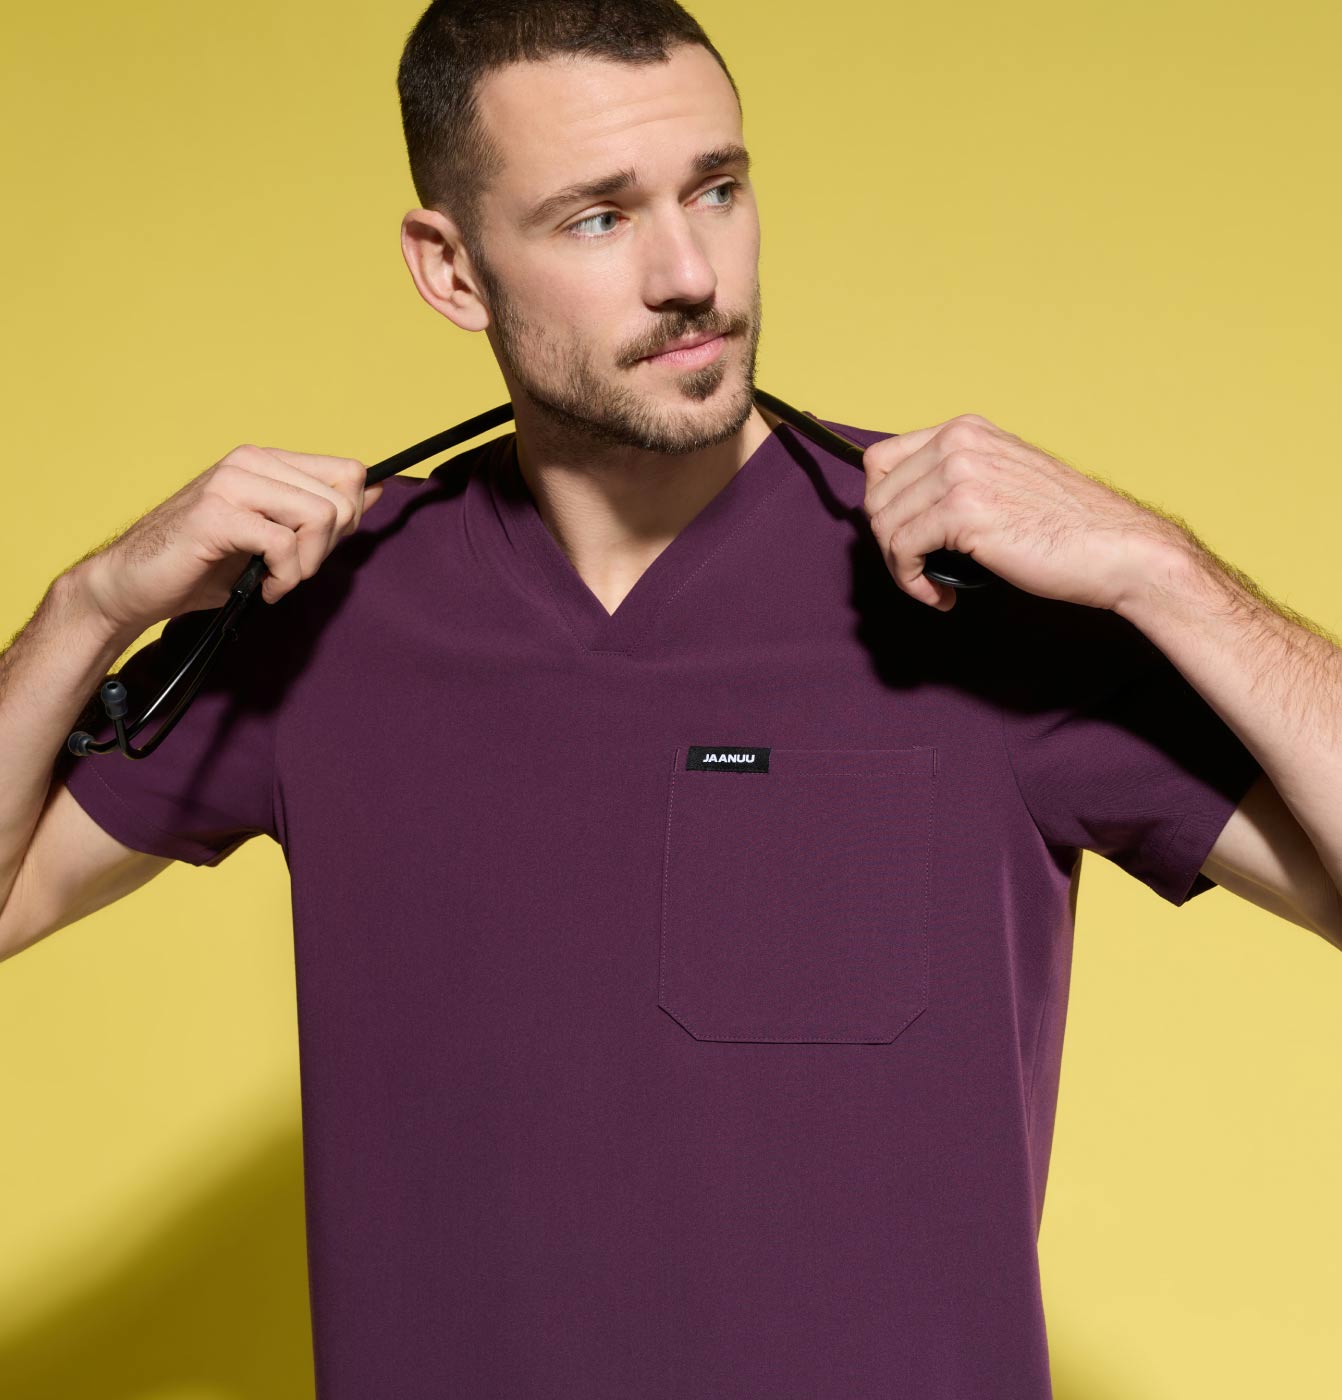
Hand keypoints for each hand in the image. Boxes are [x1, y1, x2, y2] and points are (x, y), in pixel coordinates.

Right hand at [74, 444, 384, 640]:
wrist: (133, 585)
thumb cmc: (204, 566)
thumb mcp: (275, 537)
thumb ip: (321, 513)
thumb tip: (376, 490)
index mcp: (267, 461)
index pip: (349, 472)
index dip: (349, 519)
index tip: (317, 550)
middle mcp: (251, 461)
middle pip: (341, 498)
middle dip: (328, 548)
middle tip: (292, 571)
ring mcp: (232, 482)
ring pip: (319, 516)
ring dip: (306, 565)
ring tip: (276, 581)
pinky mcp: (216, 513)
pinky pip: (284, 544)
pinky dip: (283, 578)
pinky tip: (261, 589)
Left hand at [862, 413, 1189, 612]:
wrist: (1117, 549)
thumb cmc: (1066, 528)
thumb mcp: (1003, 481)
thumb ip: (957, 481)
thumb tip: (905, 509)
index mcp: (965, 430)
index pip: (881, 461)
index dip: (884, 507)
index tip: (906, 540)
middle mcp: (958, 442)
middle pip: (876, 497)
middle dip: (889, 543)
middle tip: (920, 571)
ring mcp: (959, 473)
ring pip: (884, 526)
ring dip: (901, 568)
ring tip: (933, 588)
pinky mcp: (962, 511)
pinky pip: (902, 551)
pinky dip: (912, 583)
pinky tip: (941, 598)